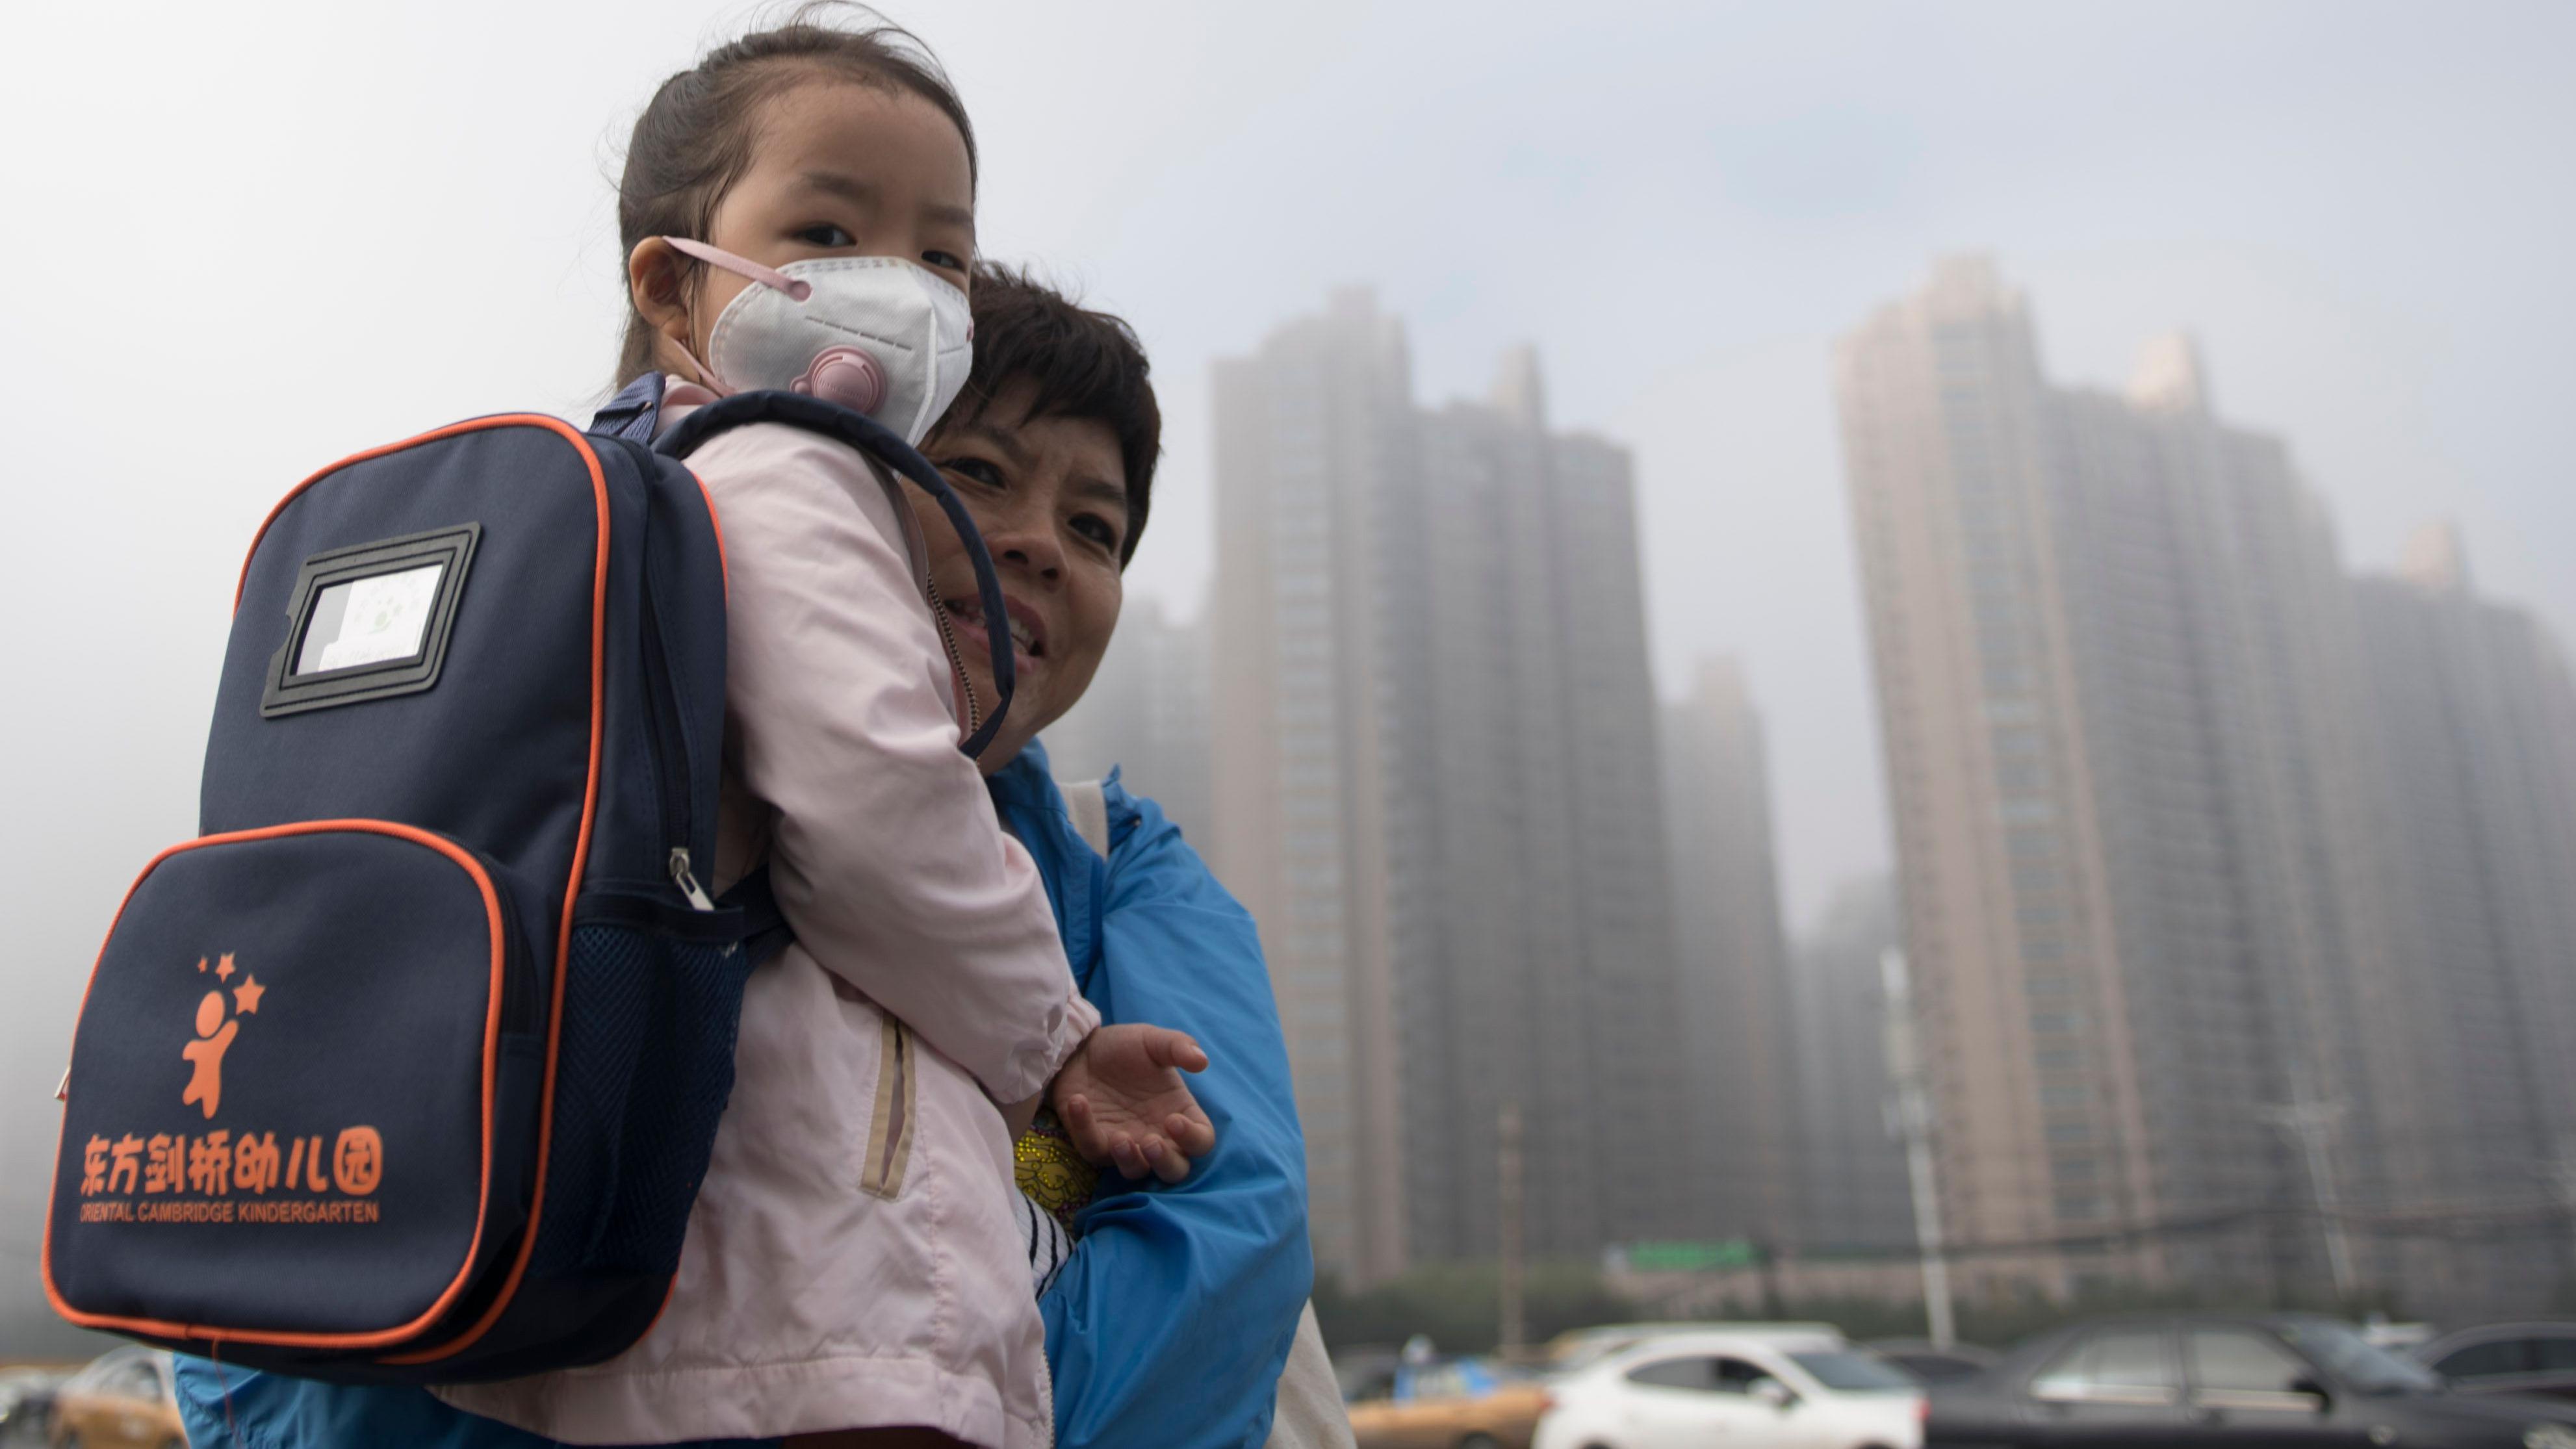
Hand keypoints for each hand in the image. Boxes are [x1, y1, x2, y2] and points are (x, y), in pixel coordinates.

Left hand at [1051, 1024, 1215, 1182]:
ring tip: (1120, 1138)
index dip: (1193, 1138)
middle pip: (1175, 1170)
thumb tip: (1202, 1060)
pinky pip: (1092, 1149)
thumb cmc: (1125, 1047)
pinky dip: (1085, 1129)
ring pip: (1135, 1171)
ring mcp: (1126, 1143)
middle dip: (1165, 1163)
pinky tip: (1079, 1101)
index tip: (1174, 1120)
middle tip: (1151, 1142)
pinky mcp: (1095, 1142)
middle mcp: (1157, 1134)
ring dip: (1130, 1161)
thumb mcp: (1153, 1041)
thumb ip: (1178, 1046)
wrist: (1082, 1048)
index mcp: (1180, 1113)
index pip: (1201, 1141)